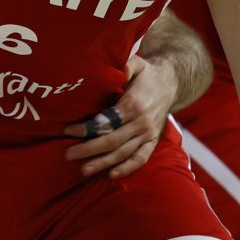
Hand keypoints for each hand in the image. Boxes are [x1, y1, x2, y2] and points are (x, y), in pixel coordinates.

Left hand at [63, 54, 176, 178]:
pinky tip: (111, 175)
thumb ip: (125, 67)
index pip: (107, 121)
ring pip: (123, 152)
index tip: (68, 130)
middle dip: (88, 149)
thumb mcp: (137, 64)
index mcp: (134, 104)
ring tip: (84, 169)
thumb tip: (112, 69)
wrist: (172, 83)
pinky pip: (141, 158)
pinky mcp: (153, 141)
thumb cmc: (148, 74)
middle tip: (68, 154)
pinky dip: (127, 168)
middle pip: (112, 140)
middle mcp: (141, 122)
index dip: (86, 128)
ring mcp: (148, 134)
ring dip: (103, 162)